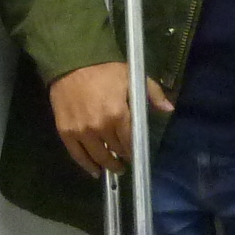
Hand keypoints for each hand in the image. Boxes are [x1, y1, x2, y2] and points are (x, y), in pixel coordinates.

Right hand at [49, 62, 174, 175]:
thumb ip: (152, 93)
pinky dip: (86, 165)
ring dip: (107, 165)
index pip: (130, 142)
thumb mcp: (132, 77)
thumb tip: (169, 109)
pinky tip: (95, 171)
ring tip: (114, 168)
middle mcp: (100, 127)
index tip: (136, 154)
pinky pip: (77, 155)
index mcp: (118, 114)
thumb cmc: (104, 70)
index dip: (134, 150)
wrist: (71, 63)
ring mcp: (81, 131)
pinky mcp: (66, 132)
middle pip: (115, 150)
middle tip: (125, 159)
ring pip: (98, 156)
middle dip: (122, 156)